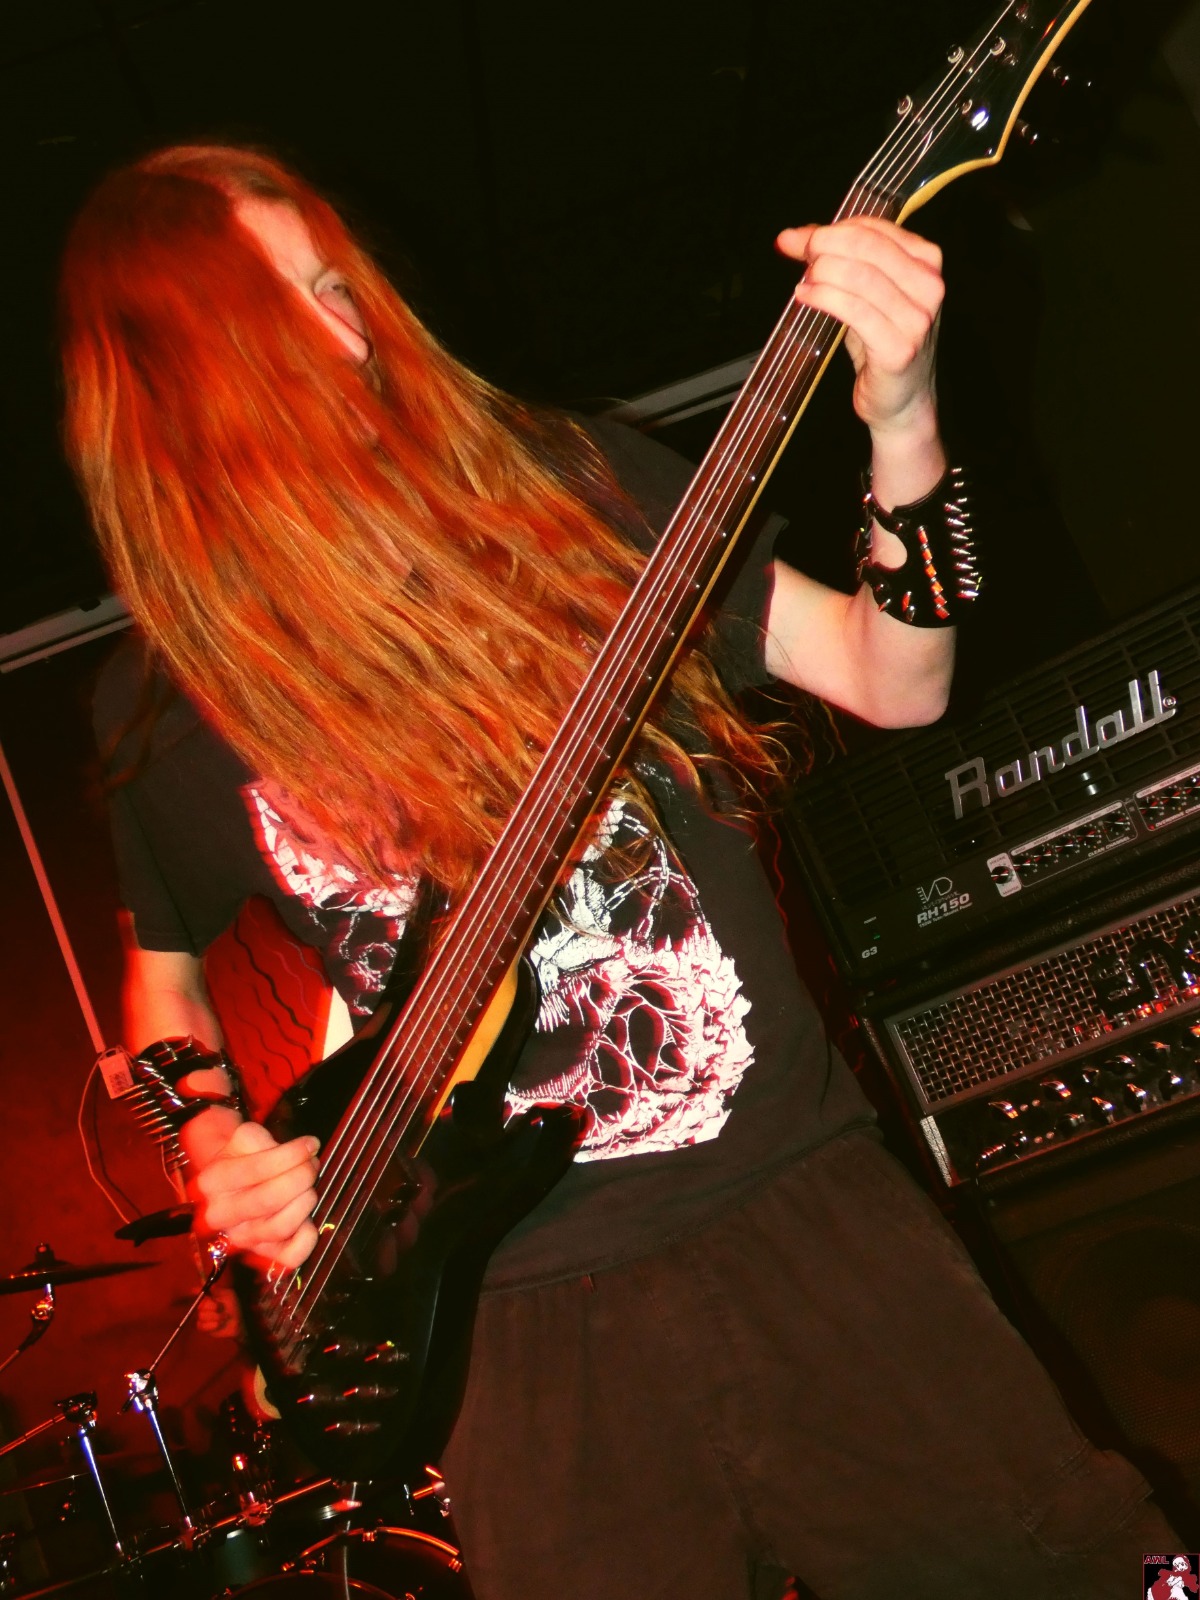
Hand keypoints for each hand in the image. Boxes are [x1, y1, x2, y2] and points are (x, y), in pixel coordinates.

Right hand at [189, 1118, 320, 1270]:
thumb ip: (263, 1140)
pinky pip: (291, 1256)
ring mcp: (240, 1238)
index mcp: (213, 1181)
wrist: (231, 1184)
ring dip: (305, 1201)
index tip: (311, 1144)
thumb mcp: (244, 1139)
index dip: (291, 1155)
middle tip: (312, 1164)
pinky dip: (307, 1237)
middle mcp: (220, 1215)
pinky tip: (309, 1218)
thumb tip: (301, 1150)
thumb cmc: (244, 1158)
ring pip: (281, 1226)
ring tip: (310, 1186)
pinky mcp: (261, 1255)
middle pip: (269, 1198)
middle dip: (301, 1176)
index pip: (256, 1169)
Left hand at [776, 217, 942, 440]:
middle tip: (795, 254)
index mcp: (927, 262)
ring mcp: (917, 318)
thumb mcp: (865, 295)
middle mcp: (930, 286)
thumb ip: (838, 261)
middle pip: (866, 247)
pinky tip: (806, 297)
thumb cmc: (882, 345)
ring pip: (860, 275)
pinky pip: (855, 310)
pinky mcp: (899, 347)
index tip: (798, 238)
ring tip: (802, 281)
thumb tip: (794, 237)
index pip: (875, 229)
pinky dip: (824, 298)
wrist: (902, 401)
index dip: (832, 228)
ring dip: (822, 272)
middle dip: (823, 245)